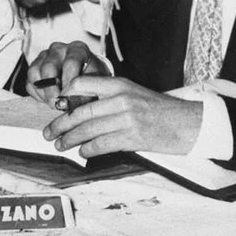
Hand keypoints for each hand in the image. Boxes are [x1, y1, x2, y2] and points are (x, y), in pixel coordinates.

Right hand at [26, 40, 108, 103]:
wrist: (86, 76)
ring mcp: (45, 56)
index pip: (70, 63)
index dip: (69, 83)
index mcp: (78, 49)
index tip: (70, 97)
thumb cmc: (92, 78)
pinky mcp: (35, 67)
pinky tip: (48, 99)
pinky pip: (29, 82)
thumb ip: (86, 89)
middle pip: (49, 67)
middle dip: (52, 90)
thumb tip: (70, 101)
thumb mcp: (96, 81)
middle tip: (58, 104)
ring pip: (35, 72)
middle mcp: (60, 49)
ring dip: (43, 93)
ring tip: (54, 103)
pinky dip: (37, 94)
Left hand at [42, 76, 202, 158]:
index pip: (84, 83)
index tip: (56, 105)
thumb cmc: (159, 110)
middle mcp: (121, 99)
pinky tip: (82, 152)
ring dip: (70, 140)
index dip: (66, 94)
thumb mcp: (133, 93)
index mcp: (120, 84)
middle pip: (81, 111)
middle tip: (48, 132)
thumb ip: (110, 97)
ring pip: (88, 129)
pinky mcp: (132, 138)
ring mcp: (127, 119)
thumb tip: (80, 108)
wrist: (186, 123)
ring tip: (59, 145)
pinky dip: (88, 150)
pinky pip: (102, 144)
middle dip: (61, 123)